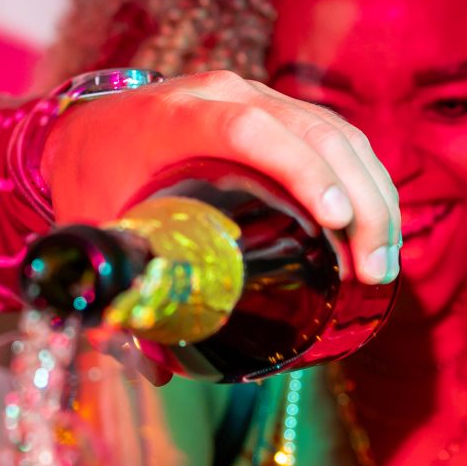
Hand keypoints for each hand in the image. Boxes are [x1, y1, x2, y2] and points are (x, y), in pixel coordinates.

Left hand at [39, 70, 400, 285]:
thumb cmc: (88, 178)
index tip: (335, 221)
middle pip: (312, 132)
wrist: (84, 128)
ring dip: (374, 195)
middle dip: (359, 201)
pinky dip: (366, 179)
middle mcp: (223, 94)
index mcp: (175, 116)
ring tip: (382, 266)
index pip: (249, 130)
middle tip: (372, 272)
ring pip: (336, 132)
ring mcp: (255, 95)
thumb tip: (158, 370)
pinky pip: (336, 134)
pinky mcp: (276, 109)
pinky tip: (378, 229)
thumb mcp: (92, 228)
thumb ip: (120, 296)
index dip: (299, 169)